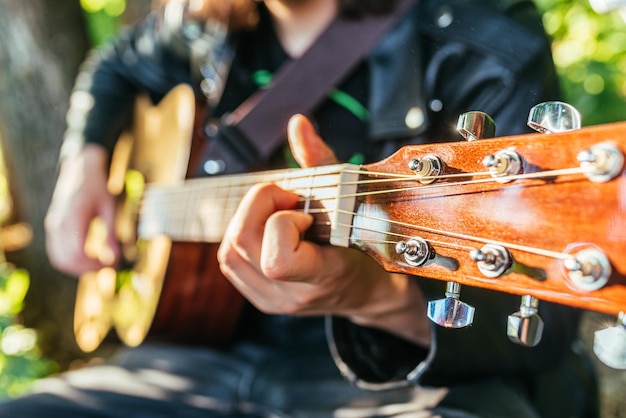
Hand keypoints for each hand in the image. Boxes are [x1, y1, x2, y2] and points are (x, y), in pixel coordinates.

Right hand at [44, 144, 119, 275]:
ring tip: (98, 264)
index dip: (94, 265)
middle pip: (66, 260)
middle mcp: (58, 223)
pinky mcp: (52, 226)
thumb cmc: (97, 186)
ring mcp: (52, 225)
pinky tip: (87, 258)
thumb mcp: (110, 207)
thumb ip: (112, 233)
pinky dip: (70, 260)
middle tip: (106, 268)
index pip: (78, 253)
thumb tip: (116, 258)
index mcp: (73, 218)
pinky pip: (56, 251)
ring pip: (58, 259)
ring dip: (77, 268)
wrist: (80, 167)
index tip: (112, 265)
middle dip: (86, 269)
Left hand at [218, 115, 430, 345]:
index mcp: (323, 276)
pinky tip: (268, 227)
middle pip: (242, 243)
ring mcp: (273, 301)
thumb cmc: (364, 243)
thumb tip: (297, 124)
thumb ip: (320, 160)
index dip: (282, 224)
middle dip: (258, 206)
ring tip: (279, 213)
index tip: (304, 213)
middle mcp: (293, 295)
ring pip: (229, 251)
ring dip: (248, 219)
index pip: (278, 262)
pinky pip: (230, 260)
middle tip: (287, 200)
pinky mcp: (260, 299)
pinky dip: (243, 234)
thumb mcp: (351, 200)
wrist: (365, 291)